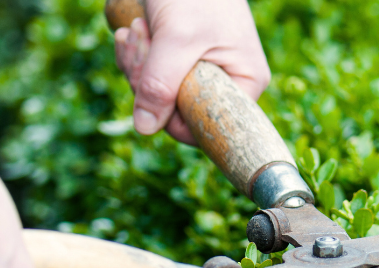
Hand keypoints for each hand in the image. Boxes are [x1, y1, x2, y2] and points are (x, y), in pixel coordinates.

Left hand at [113, 0, 270, 143]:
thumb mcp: (177, 38)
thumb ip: (161, 84)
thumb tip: (145, 128)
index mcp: (245, 83)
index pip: (208, 126)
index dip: (173, 116)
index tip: (151, 84)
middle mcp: (226, 82)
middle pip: (177, 111)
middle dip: (148, 79)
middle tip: (142, 41)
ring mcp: (200, 70)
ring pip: (158, 94)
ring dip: (138, 63)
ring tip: (138, 29)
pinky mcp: (177, 59)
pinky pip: (150, 75)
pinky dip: (135, 54)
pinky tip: (133, 30)